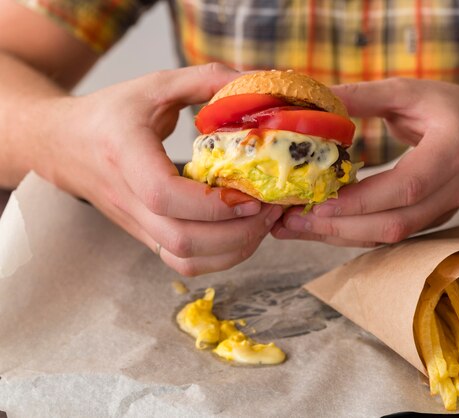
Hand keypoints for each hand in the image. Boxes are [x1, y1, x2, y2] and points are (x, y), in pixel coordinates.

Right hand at [36, 63, 282, 274]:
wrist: (64, 143)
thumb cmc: (111, 113)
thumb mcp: (154, 85)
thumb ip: (204, 80)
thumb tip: (256, 84)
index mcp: (124, 154)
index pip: (163, 194)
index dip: (212, 204)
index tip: (250, 193)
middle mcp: (128, 197)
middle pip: (181, 240)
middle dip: (237, 233)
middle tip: (270, 209)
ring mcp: (136, 223)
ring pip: (185, 260)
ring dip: (233, 250)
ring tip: (261, 223)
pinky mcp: (145, 235)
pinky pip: (183, 262)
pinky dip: (219, 258)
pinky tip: (241, 233)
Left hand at [272, 78, 458, 245]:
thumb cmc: (448, 108)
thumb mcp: (409, 91)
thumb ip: (364, 96)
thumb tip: (314, 104)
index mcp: (453, 150)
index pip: (406, 186)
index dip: (362, 200)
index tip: (318, 203)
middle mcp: (453, 189)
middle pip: (395, 223)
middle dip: (340, 227)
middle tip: (292, 221)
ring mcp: (444, 212)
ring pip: (389, 237)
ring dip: (339, 236)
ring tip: (294, 227)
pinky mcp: (430, 222)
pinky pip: (389, 235)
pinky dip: (352, 234)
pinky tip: (320, 226)